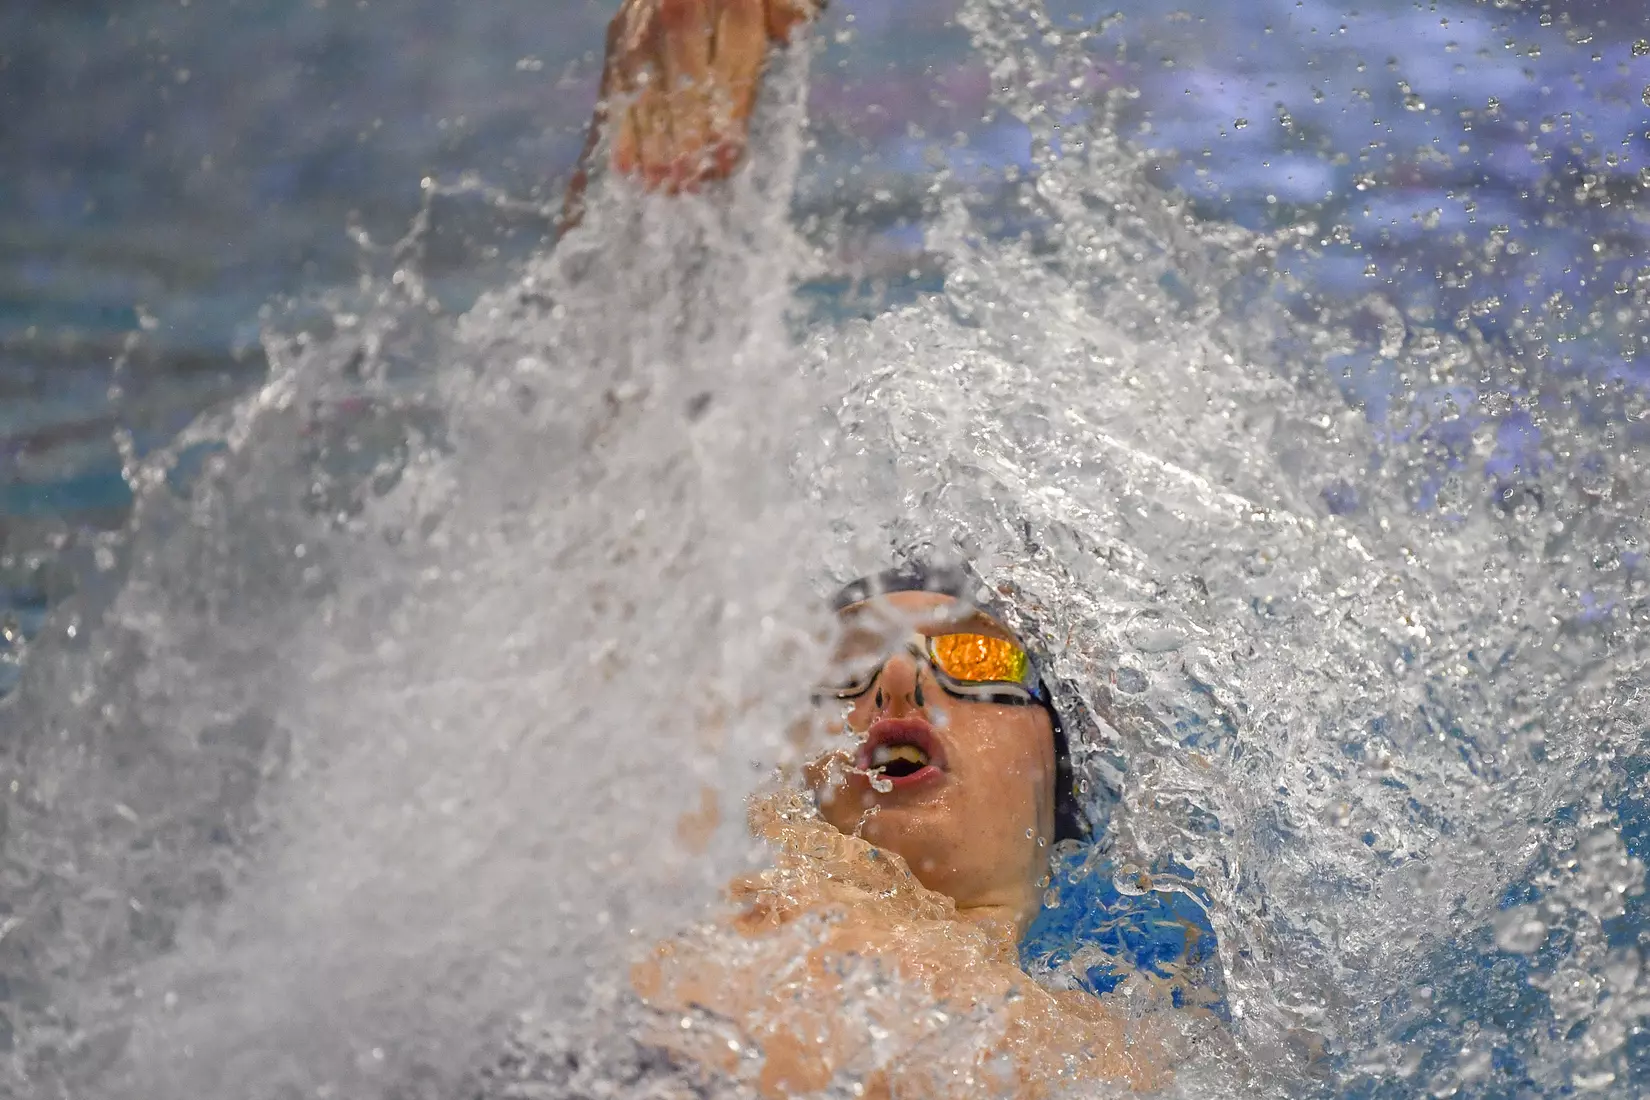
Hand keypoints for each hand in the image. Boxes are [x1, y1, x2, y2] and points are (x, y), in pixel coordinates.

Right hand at [562, 0, 822, 227]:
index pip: (730, 62)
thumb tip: (788, 31)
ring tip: (659, 186)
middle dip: (687, 135)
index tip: (729, 158)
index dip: (729, 114)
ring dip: (652, 142)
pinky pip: (617, 86)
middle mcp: (679, 7)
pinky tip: (624, 168)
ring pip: (646, 88)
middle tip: (689, 182)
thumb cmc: (749, 1)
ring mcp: (644, 23)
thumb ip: (783, 12)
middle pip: (684, 79)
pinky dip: (620, 129)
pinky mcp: (619, 37)